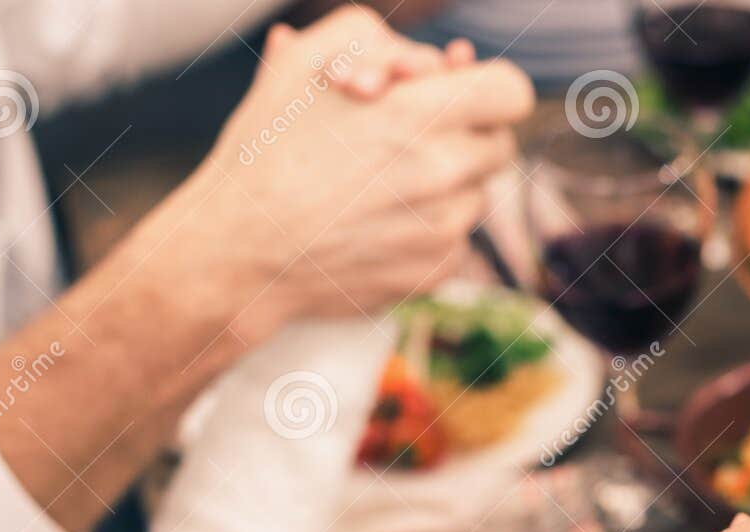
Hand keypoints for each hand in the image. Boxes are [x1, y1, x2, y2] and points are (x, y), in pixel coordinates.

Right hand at [168, 7, 531, 339]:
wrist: (239, 251)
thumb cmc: (266, 152)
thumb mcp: (304, 64)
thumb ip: (373, 40)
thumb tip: (432, 62)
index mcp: (418, 114)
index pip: (509, 94)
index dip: (483, 88)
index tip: (456, 92)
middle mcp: (443, 175)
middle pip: (499, 145)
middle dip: (465, 135)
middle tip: (416, 136)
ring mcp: (443, 231)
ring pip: (477, 196)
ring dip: (446, 185)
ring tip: (382, 184)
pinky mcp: (435, 274)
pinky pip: (455, 242)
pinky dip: (427, 231)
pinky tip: (377, 224)